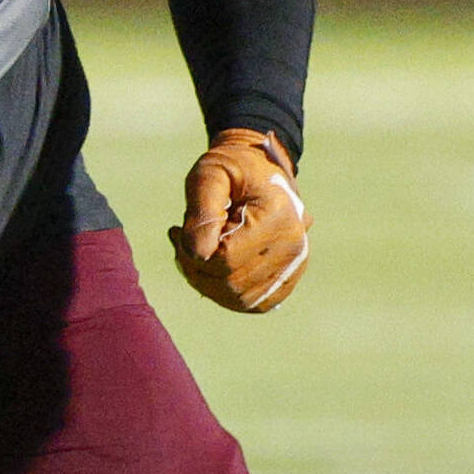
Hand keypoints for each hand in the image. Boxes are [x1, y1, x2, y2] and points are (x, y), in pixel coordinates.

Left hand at [169, 127, 310, 311]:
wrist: (261, 169)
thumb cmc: (232, 169)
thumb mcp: (209, 175)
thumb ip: (201, 213)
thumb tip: (198, 255)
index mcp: (278, 217)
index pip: (226, 260)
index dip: (191, 254)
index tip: (178, 230)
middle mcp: (294, 245)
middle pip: (231, 284)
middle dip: (195, 269)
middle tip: (181, 241)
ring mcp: (295, 265)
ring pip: (240, 300)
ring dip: (207, 283)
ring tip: (196, 253)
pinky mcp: (287, 278)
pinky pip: (253, 304)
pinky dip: (225, 293)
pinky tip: (211, 268)